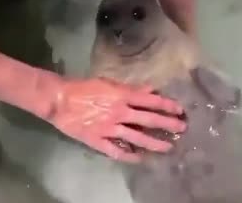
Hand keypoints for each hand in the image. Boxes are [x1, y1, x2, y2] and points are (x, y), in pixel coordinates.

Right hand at [47, 77, 185, 162]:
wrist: (59, 99)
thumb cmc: (85, 88)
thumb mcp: (110, 83)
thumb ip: (131, 88)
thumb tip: (151, 90)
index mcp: (123, 96)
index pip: (151, 101)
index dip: (167, 105)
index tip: (180, 110)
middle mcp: (120, 112)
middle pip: (148, 120)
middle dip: (167, 124)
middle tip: (182, 128)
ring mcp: (109, 128)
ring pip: (136, 138)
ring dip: (154, 143)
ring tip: (167, 147)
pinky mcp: (98, 140)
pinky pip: (116, 151)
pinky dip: (128, 156)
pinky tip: (139, 159)